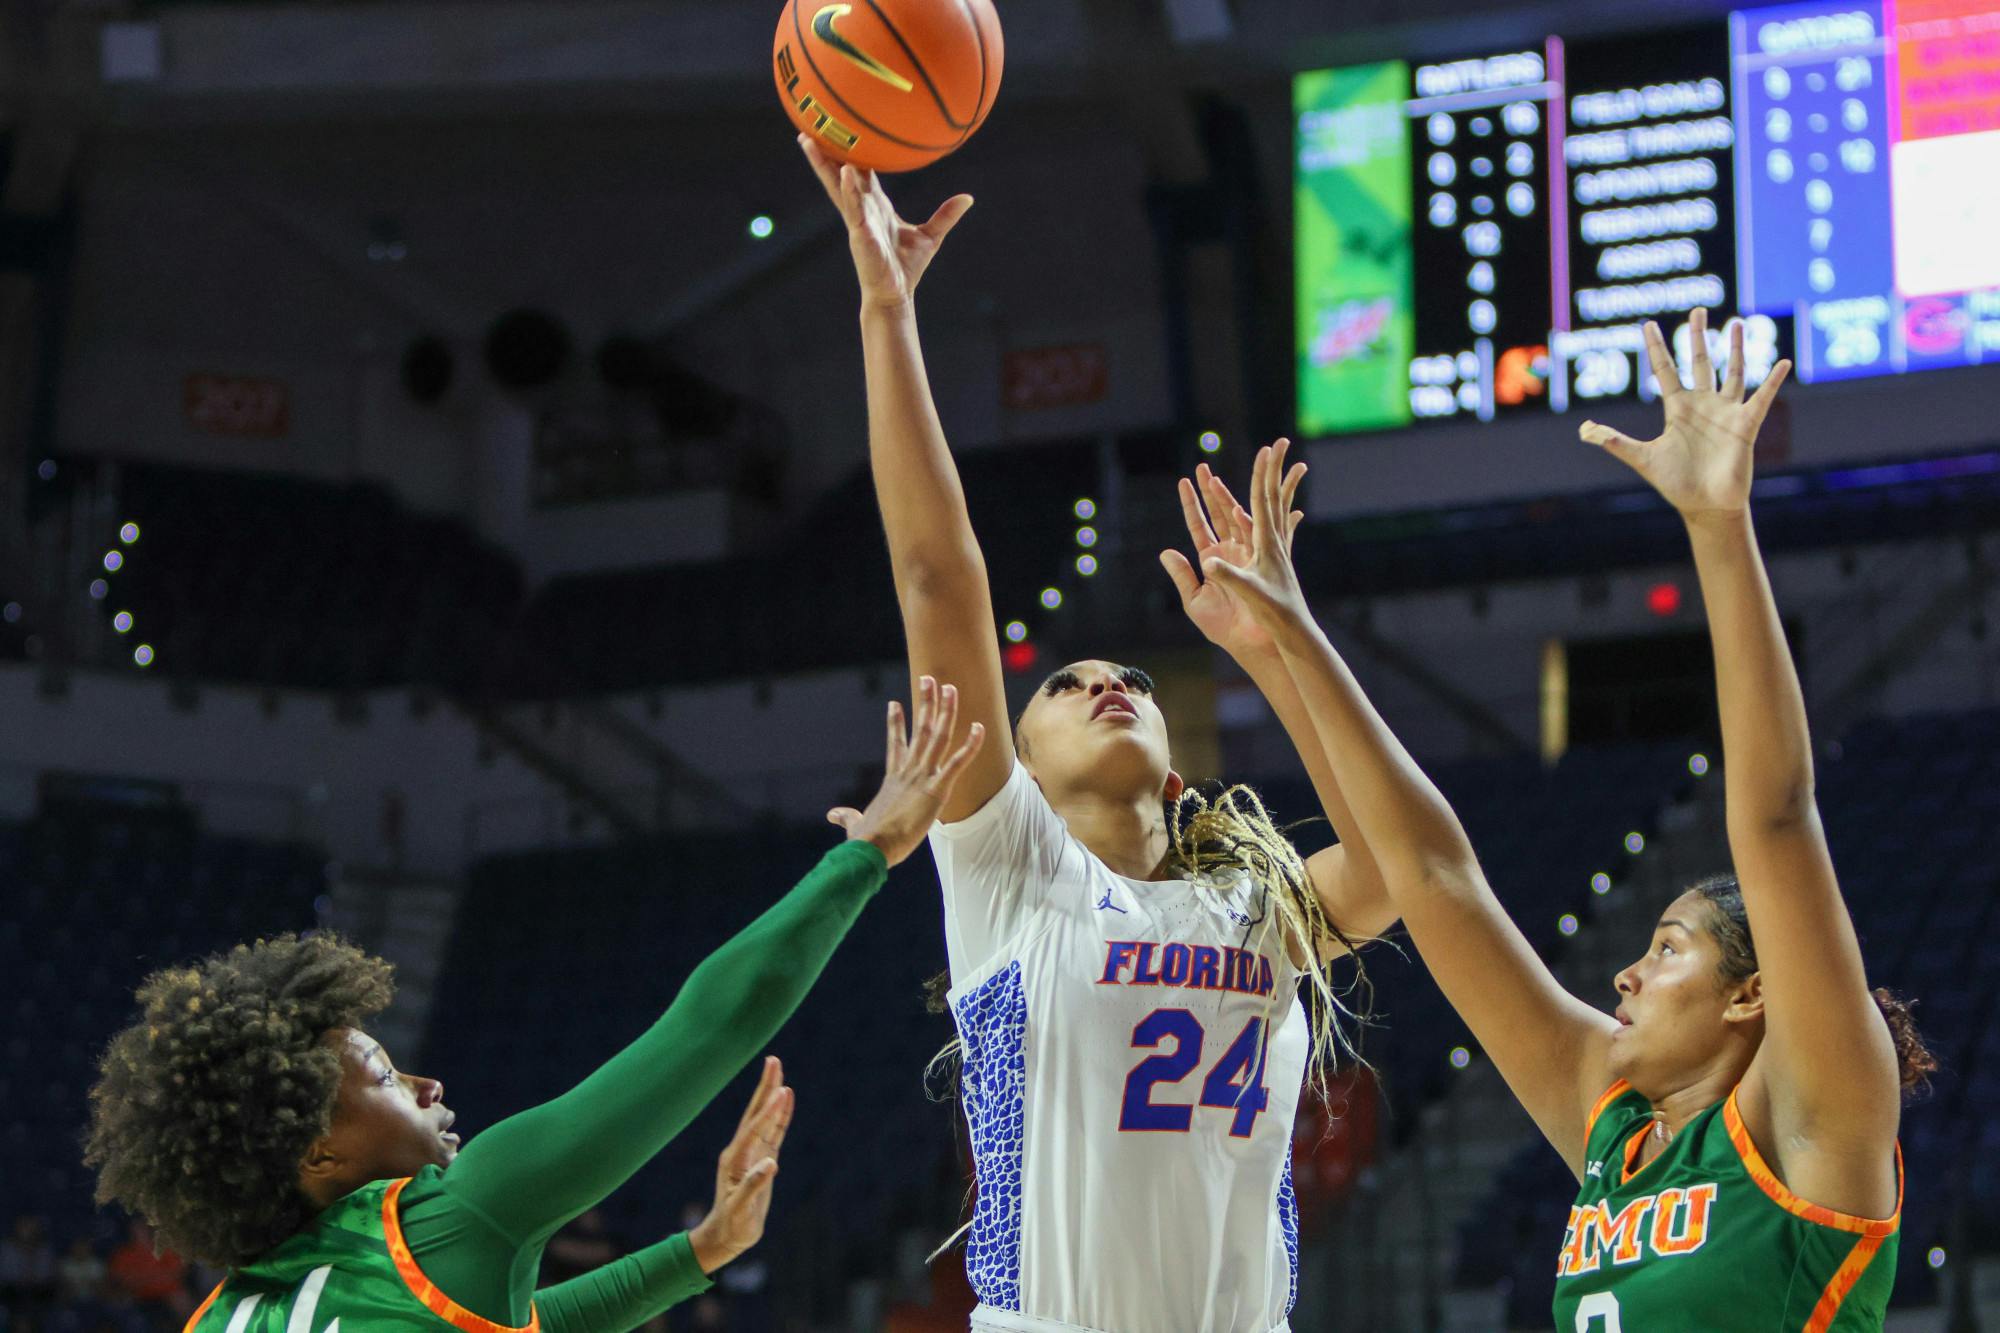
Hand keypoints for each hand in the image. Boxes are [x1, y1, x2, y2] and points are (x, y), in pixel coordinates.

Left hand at [687, 1057, 792, 1274]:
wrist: (727, 1236)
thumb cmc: (733, 1225)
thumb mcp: (741, 1210)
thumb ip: (753, 1186)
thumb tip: (771, 1164)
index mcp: (735, 1159)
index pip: (755, 1129)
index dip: (769, 1111)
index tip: (782, 1091)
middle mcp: (742, 1150)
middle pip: (756, 1113)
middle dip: (766, 1087)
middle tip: (774, 1060)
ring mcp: (751, 1153)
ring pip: (764, 1118)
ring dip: (772, 1095)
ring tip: (779, 1071)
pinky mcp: (761, 1159)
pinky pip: (773, 1132)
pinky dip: (780, 1115)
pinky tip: (786, 1100)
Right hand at [798, 134, 972, 310]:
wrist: (897, 294)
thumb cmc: (907, 266)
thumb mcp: (930, 236)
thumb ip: (946, 215)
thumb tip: (968, 198)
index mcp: (875, 207)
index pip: (861, 173)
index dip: (851, 153)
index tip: (842, 130)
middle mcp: (862, 210)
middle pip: (840, 174)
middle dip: (825, 154)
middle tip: (808, 129)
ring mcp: (858, 220)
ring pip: (838, 187)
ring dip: (824, 165)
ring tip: (809, 142)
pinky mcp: (860, 234)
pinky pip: (853, 208)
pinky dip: (849, 189)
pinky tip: (845, 172)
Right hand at [826, 677, 985, 865]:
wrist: (871, 847)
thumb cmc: (865, 840)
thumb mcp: (855, 824)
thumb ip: (847, 816)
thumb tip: (832, 815)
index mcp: (892, 779)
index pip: (895, 745)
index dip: (896, 723)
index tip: (896, 703)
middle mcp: (907, 772)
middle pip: (920, 730)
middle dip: (926, 703)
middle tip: (930, 680)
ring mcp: (921, 778)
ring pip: (938, 737)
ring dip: (946, 712)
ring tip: (951, 688)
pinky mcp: (936, 790)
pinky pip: (958, 763)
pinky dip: (971, 746)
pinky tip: (979, 727)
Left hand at [1161, 453, 1307, 657]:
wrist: (1249, 642)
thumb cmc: (1223, 626)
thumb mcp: (1195, 600)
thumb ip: (1182, 575)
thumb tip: (1166, 552)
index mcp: (1211, 558)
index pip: (1198, 525)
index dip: (1191, 504)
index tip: (1184, 482)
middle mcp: (1229, 551)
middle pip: (1218, 513)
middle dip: (1210, 490)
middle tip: (1202, 467)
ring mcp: (1247, 553)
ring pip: (1236, 517)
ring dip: (1228, 496)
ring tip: (1218, 477)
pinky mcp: (1262, 562)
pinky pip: (1258, 534)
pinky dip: (1252, 518)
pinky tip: (1246, 504)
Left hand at [1579, 309, 1791, 527]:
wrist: (1705, 505)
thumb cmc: (1676, 483)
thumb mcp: (1643, 459)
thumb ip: (1616, 443)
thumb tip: (1584, 431)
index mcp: (1677, 409)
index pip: (1665, 370)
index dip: (1656, 348)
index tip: (1648, 324)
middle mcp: (1702, 404)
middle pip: (1700, 362)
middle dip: (1698, 336)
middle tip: (1698, 310)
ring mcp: (1726, 412)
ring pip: (1733, 372)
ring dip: (1736, 348)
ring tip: (1737, 323)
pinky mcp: (1746, 424)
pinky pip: (1763, 397)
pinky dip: (1773, 380)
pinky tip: (1783, 362)